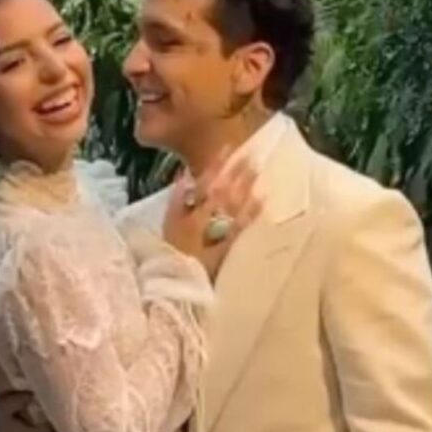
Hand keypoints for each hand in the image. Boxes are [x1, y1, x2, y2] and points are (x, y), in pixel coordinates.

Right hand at [163, 150, 260, 278]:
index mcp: (186, 212)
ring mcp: (217, 233)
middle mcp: (203, 219)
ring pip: (234, 204)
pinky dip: (253, 212)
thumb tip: (185, 174)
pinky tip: (264, 198)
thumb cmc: (169, 253)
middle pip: (223, 190)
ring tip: (258, 169)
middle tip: (252, 153)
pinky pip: (242, 226)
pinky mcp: (229, 247)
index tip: (228, 147)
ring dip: (246, 186)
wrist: (174, 284)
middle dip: (236, 171)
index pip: (203, 182)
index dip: (215, 164)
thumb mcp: (167, 224)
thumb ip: (176, 199)